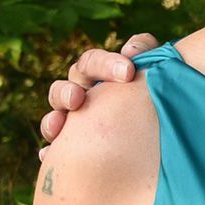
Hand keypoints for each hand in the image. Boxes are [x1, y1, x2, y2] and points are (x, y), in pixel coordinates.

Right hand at [39, 33, 158, 154]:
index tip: (128, 72)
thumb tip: (131, 50)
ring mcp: (72, 121)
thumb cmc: (154, 99)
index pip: (93, 63)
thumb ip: (146, 53)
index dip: (107, 65)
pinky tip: (49, 155)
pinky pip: (54, 150)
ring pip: (55, 115)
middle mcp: (82, 94)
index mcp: (99, 75)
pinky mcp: (70, 148)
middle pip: (66, 86)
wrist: (155, 141)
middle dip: (68, 91)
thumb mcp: (154, 74)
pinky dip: (50, 152)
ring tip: (58, 124)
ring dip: (53, 119)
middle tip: (77, 98)